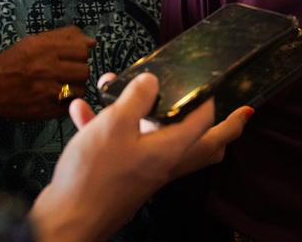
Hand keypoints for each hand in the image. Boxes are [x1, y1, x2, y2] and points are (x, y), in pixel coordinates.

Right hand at [0, 26, 95, 120]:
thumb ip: (64, 37)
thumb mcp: (34, 41)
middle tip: (68, 73)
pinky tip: (57, 98)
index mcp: (44, 49)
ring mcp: (45, 90)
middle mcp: (46, 68)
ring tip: (63, 86)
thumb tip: (91, 42)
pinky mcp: (44, 109)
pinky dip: (67, 103)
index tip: (73, 57)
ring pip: (80, 90)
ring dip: (75, 89)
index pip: (82, 50)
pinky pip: (70, 106)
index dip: (80, 54)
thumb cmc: (12, 63)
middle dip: (79, 72)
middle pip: (84, 71)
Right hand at [31, 73, 250, 241]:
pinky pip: (120, 144)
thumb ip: (137, 98)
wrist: (65, 221)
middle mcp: (164, 163)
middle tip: (237, 113)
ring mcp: (143, 171)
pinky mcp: (119, 175)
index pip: (207, 126)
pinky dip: (105, 126)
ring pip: (160, 140)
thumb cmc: (95, 173)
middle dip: (220, 128)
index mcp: (172, 150)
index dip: (217, 106)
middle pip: (203, 146)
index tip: (227, 91)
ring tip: (133, 88)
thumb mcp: (116, 124)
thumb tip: (154, 81)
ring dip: (146, 114)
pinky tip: (80, 109)